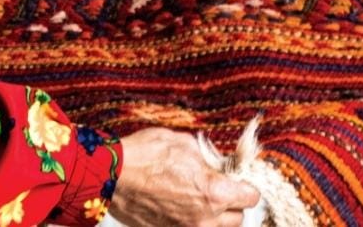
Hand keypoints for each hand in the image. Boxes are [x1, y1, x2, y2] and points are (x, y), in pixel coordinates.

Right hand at [109, 127, 260, 226]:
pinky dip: (194, 220)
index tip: (237, 179)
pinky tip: (182, 205)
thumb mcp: (183, 143)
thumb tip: (217, 165)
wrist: (112, 175)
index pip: (250, 197)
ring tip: (200, 198)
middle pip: (238, 218)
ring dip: (216, 216)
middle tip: (219, 187)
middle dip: (232, 202)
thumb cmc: (145, 154)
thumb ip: (208, 158)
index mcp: (214, 192)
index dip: (245, 185)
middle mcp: (205, 218)